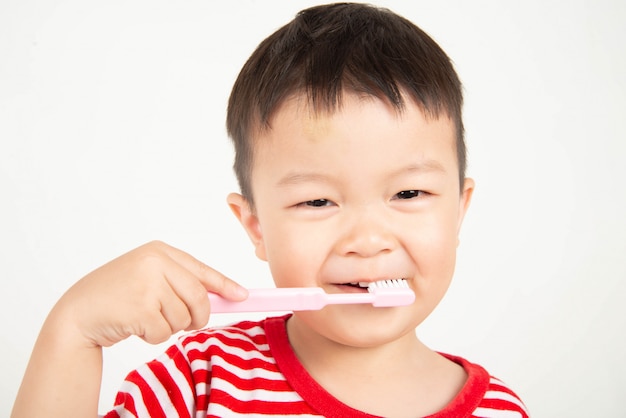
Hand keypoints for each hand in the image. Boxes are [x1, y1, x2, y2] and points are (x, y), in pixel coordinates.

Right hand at [56, 240, 247, 346]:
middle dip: (198, 317)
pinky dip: (154, 337)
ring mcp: (147, 283)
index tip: (242, 295)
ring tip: (146, 317)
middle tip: (188, 323)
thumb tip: (228, 295)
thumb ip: (181, 282)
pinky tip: (136, 326)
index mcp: (159, 251)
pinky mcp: (140, 308)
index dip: (224, 284)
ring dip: (169, 327)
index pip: (201, 270)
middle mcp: (154, 262)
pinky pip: (165, 332)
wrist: (78, 312)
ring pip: (183, 317)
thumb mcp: (149, 277)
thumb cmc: (117, 295)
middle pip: (199, 297)